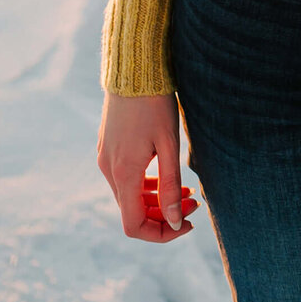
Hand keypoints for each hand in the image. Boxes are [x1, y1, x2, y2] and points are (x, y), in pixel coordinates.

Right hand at [97, 90, 200, 242]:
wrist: (134, 67)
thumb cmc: (155, 103)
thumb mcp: (169, 145)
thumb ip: (170, 186)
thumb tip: (175, 222)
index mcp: (123, 173)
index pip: (135, 226)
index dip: (162, 234)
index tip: (188, 223)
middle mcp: (109, 169)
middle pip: (133, 212)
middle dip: (165, 214)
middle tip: (195, 203)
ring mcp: (105, 157)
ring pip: (129, 196)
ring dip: (156, 200)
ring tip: (188, 190)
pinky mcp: (108, 146)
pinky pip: (125, 178)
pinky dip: (145, 185)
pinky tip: (167, 175)